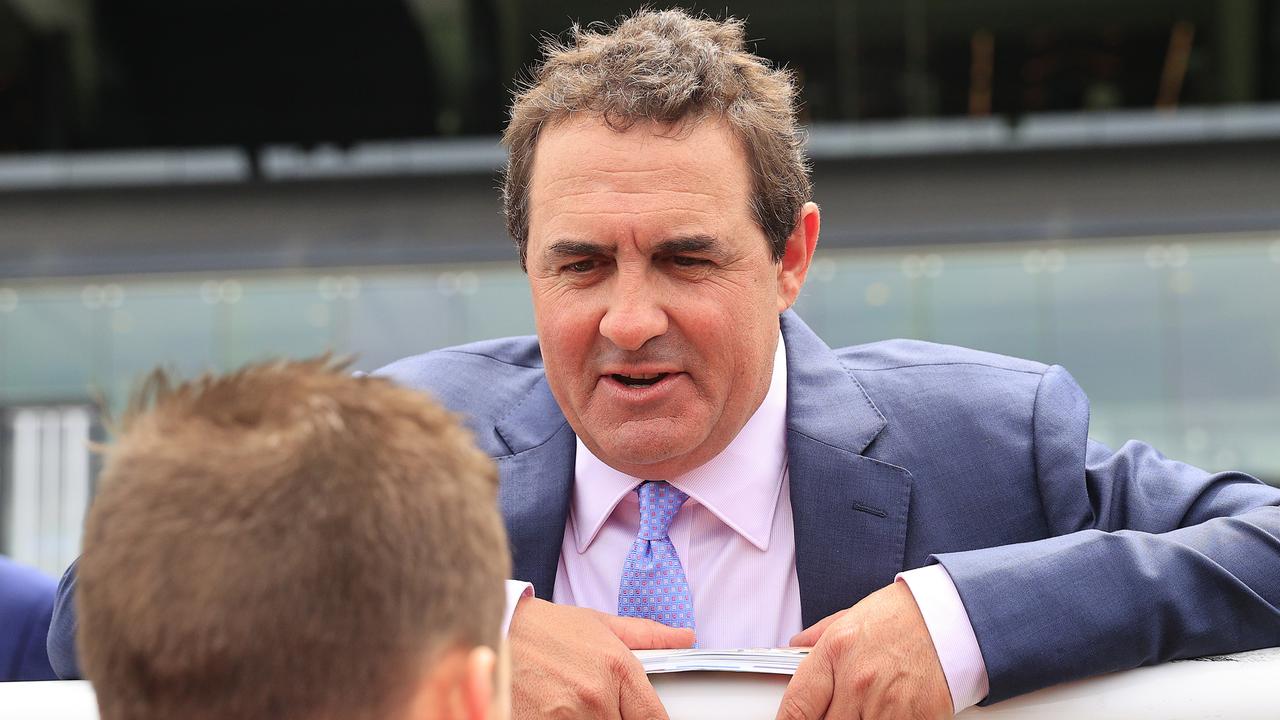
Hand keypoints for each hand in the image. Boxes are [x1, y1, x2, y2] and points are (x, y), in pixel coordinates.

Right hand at [508, 597, 694, 719]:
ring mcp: (567, 718)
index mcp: (616, 669)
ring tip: (572, 704)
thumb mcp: (599, 623)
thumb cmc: (541, 628)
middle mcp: (596, 697)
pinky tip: (556, 712)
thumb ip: (647, 635)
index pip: (654, 719)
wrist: (490, 630)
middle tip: (600, 705)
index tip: (642, 719)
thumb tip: (685, 637)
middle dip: (616, 718)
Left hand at [777, 582, 951, 719]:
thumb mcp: (850, 617)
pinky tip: (884, 713)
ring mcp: (886, 704)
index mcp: (835, 652)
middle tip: (836, 712)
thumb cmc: (903, 616)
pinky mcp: (915, 719)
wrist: (952, 618)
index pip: (797, 706)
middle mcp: (857, 681)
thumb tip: (793, 649)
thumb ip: (816, 638)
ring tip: (862, 710)